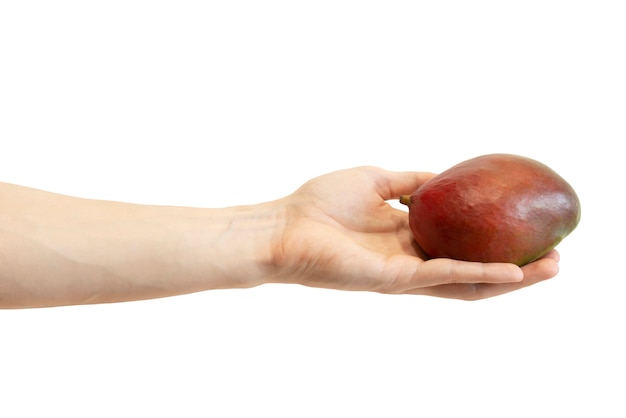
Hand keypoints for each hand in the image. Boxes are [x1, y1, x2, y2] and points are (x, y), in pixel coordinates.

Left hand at [269, 166, 559, 299]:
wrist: (283, 227)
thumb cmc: (320, 203)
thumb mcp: (377, 179)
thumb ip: (410, 181)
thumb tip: (443, 175)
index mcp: (405, 236)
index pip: (457, 244)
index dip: (490, 240)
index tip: (523, 226)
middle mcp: (410, 259)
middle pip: (470, 269)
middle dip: (513, 267)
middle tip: (554, 257)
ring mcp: (404, 273)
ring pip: (465, 283)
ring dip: (509, 280)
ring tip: (548, 269)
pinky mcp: (394, 280)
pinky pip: (444, 277)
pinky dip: (478, 275)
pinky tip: (511, 272)